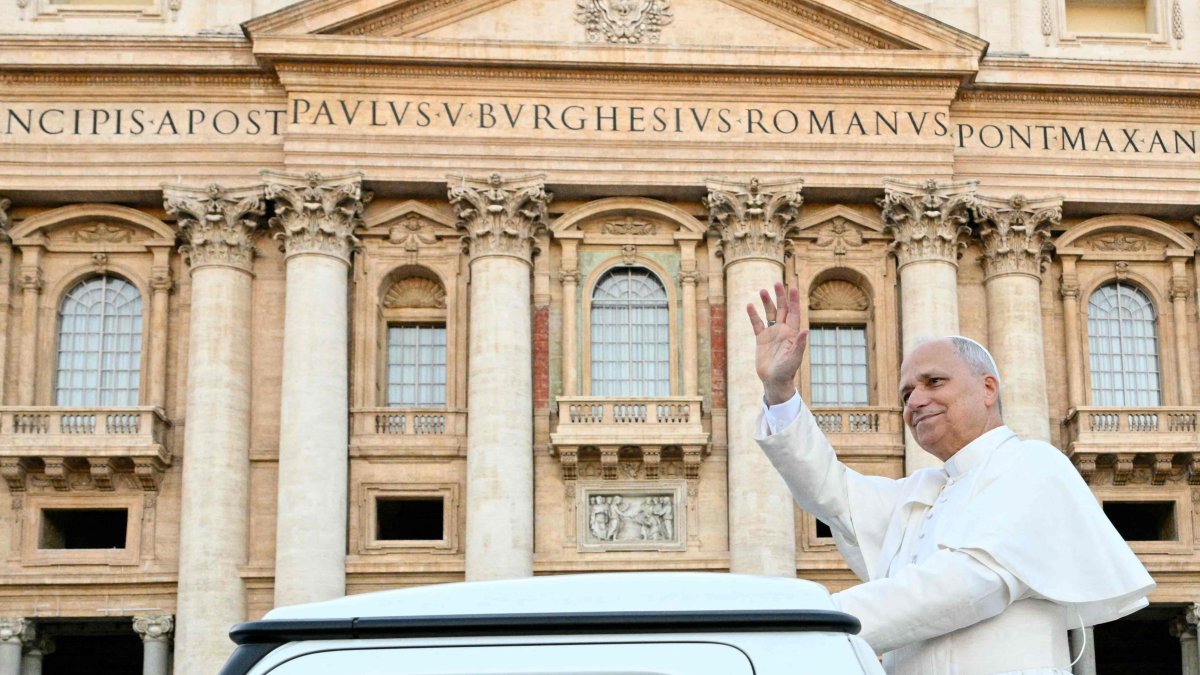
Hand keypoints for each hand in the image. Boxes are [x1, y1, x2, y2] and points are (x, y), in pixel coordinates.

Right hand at [746, 282, 807, 404]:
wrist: (774, 381)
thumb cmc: (787, 371)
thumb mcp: (794, 358)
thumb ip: (799, 344)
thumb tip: (805, 330)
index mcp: (792, 333)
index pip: (793, 313)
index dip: (793, 300)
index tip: (792, 287)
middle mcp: (782, 330)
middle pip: (782, 309)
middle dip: (780, 296)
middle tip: (777, 284)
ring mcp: (772, 334)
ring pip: (769, 314)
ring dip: (767, 302)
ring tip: (762, 291)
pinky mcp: (761, 339)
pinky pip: (757, 324)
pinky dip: (753, 315)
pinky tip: (749, 306)